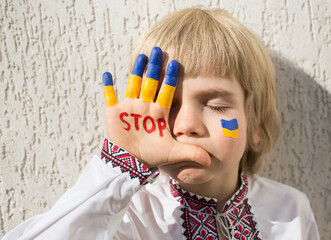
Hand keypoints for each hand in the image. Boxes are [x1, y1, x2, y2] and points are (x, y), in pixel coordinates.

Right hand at [103, 47, 209, 168]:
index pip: (166, 91)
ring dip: (136, 71)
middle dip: (155, 67)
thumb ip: (192, 153)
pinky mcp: (115, 113)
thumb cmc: (152, 156)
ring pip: (134, 84)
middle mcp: (145, 106)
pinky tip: (107, 75)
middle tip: (159, 50)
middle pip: (151, 83)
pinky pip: (110, 97)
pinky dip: (108, 87)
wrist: (132, 161)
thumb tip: (211, 162)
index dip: (170, 78)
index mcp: (159, 111)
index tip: (175, 63)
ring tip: (141, 57)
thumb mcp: (174, 153)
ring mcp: (130, 108)